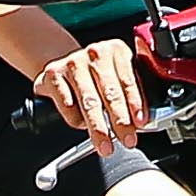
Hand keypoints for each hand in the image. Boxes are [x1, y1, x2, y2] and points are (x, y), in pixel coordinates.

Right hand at [30, 38, 148, 155]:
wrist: (63, 63)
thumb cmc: (96, 75)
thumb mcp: (118, 75)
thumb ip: (132, 93)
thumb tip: (142, 122)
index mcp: (117, 50)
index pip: (129, 81)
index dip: (136, 104)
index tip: (140, 123)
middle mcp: (95, 53)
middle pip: (110, 93)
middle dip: (120, 121)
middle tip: (127, 140)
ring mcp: (73, 62)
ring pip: (89, 102)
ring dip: (98, 127)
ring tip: (104, 144)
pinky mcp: (53, 74)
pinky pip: (68, 105)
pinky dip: (76, 119)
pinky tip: (82, 125)